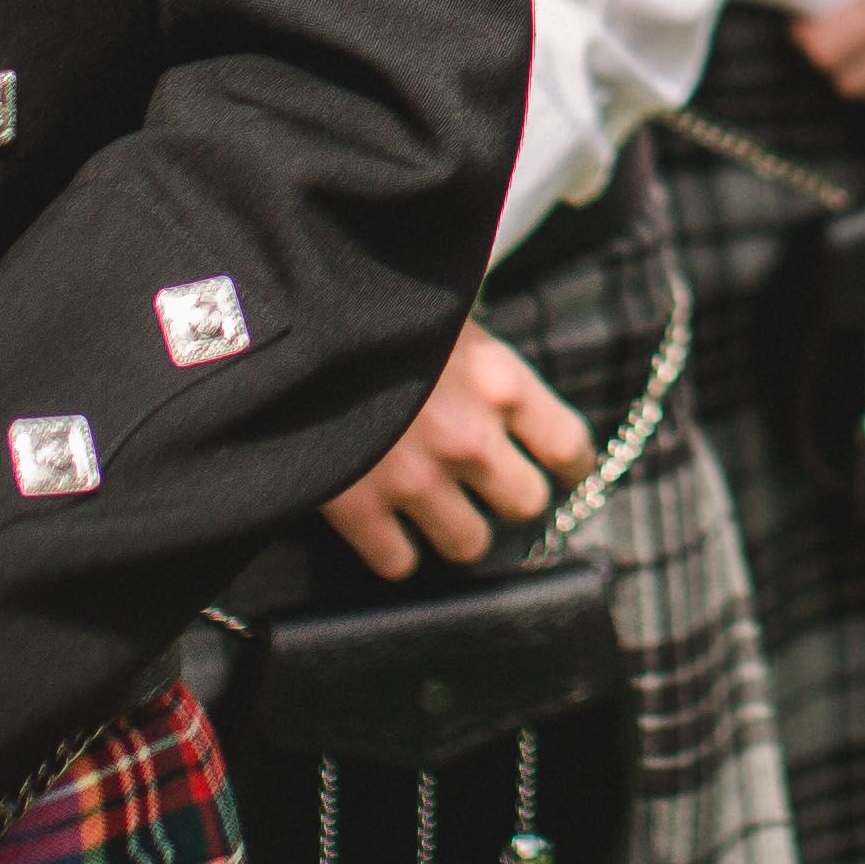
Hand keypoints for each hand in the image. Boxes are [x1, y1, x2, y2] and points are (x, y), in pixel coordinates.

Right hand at [321, 319, 597, 578]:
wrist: (294, 323)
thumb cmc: (374, 302)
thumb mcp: (446, 311)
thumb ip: (476, 352)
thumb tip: (491, 370)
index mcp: (498, 381)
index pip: (568, 443)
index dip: (570, 464)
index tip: (565, 471)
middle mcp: (470, 438)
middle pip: (525, 502)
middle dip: (509, 495)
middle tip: (489, 485)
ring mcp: (416, 480)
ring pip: (469, 543)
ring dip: (456, 530)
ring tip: (438, 511)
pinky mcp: (360, 509)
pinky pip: (398, 562)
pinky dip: (393, 551)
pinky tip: (386, 531)